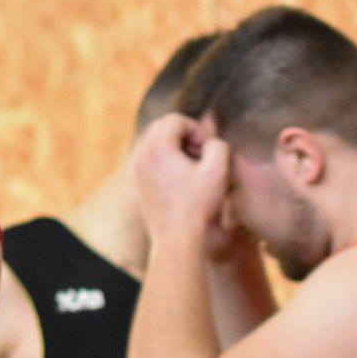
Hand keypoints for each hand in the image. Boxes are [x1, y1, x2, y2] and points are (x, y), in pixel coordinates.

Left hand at [133, 113, 231, 249]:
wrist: (176, 238)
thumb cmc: (197, 206)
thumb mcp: (218, 173)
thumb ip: (218, 147)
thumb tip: (212, 143)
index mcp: (158, 147)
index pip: (176, 119)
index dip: (196, 129)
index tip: (207, 149)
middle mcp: (143, 154)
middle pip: (162, 127)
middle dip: (184, 135)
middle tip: (201, 154)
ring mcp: (138, 169)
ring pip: (155, 142)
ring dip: (175, 147)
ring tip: (193, 167)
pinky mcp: (139, 183)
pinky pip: (152, 159)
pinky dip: (167, 161)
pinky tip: (183, 181)